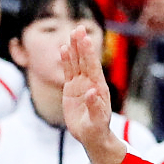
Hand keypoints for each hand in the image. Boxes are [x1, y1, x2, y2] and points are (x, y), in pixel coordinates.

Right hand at [60, 26, 124, 163]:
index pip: (93, 67)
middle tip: (79, 29)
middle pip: (85, 60)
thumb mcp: (97, 121)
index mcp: (99, 88)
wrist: (91, 135)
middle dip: (82, 45)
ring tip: (73, 33)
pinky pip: (68, 72)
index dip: (89, 53)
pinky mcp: (71, 89)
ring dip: (75, 48)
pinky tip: (64, 49)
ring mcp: (81, 84)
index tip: (86, 39)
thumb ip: (95, 106)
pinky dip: (67, 60)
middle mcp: (90, 82)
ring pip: (77, 63)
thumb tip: (92, 92)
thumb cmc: (97, 129)